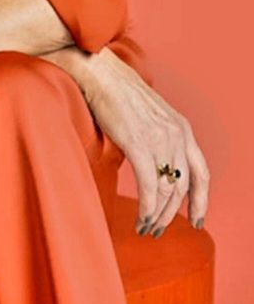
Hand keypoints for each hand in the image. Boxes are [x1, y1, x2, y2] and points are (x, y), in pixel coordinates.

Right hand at [43, 44, 209, 235]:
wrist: (101, 74)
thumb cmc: (119, 95)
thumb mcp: (152, 117)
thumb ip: (160, 140)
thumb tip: (157, 169)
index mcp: (183, 128)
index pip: (202, 173)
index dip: (202, 201)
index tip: (197, 221)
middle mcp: (177, 134)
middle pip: (182, 187)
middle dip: (172, 214)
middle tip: (157, 229)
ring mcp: (158, 139)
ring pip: (166, 190)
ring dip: (157, 215)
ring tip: (145, 227)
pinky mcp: (137, 143)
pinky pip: (149, 186)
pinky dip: (147, 208)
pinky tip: (141, 219)